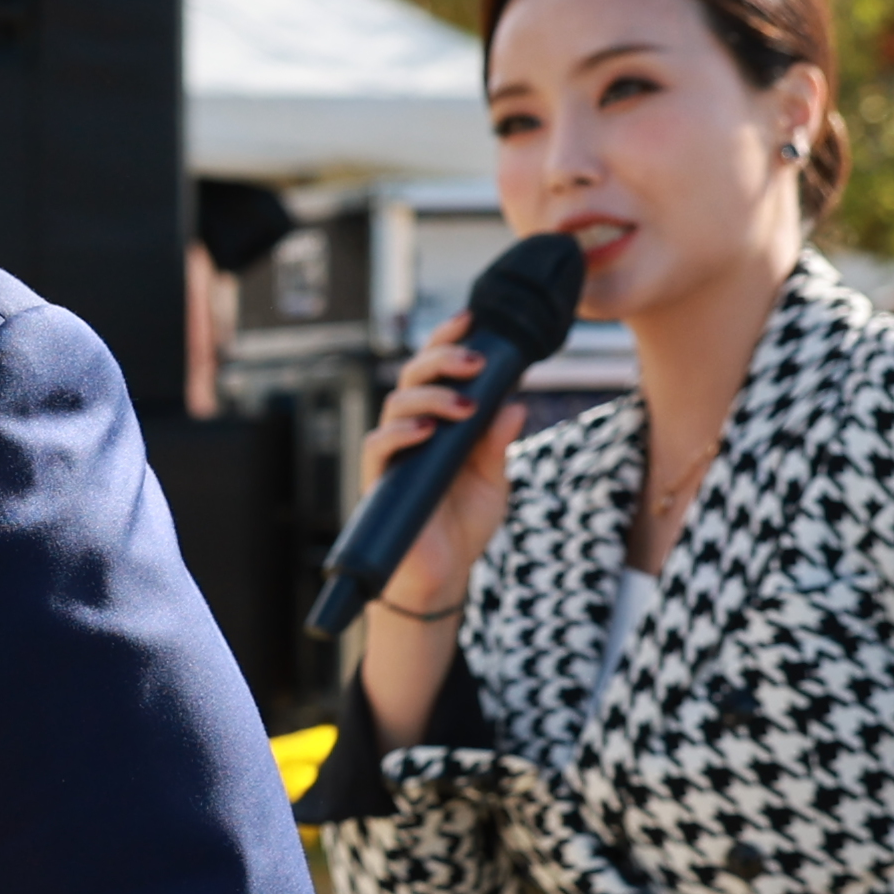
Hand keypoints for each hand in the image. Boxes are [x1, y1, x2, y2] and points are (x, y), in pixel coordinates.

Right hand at [359, 309, 528, 609]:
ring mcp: (394, 453)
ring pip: (397, 403)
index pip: (438, 371)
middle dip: (442, 360)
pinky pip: (379, 445)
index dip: (449, 341)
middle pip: (413, 376)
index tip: (471, 318)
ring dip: (431, 396)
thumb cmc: (464, 525)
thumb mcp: (495, 480)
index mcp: (440, 422)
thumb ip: (499, 442)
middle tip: (476, 361)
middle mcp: (413, 430)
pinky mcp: (380, 479)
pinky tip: (429, 432)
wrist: (443, 575)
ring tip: (465, 405)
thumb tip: (514, 402)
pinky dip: (402, 433)